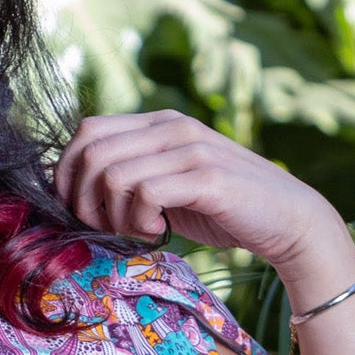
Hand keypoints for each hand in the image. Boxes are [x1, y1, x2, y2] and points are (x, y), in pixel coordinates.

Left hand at [52, 110, 343, 270]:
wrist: (287, 221)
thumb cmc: (218, 209)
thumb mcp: (166, 184)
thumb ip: (129, 176)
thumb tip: (72, 190)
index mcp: (158, 123)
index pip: (88, 130)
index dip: (67, 171)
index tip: (77, 207)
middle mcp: (172, 126)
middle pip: (91, 152)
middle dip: (83, 198)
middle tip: (104, 226)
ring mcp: (190, 148)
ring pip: (112, 174)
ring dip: (112, 215)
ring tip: (138, 230)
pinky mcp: (206, 176)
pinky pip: (145, 193)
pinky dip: (139, 221)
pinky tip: (158, 232)